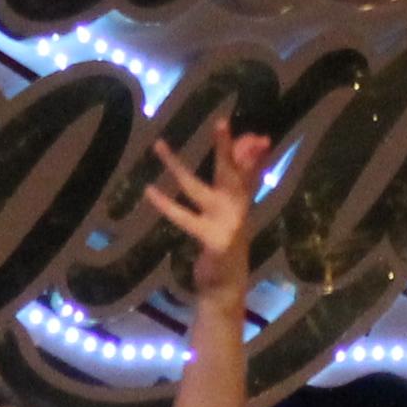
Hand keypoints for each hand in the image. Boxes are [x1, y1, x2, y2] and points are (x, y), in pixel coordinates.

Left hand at [143, 123, 273, 296]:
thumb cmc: (227, 243)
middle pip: (230, 171)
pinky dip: (166, 205)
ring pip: (196, 189)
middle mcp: (236, 208)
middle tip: (221, 121)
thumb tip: (254, 145)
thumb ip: (242, 179)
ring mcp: (225, 224)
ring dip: (176, 166)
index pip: (248, 168)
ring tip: (159, 145)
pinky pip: (184, 217)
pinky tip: (150, 190)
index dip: (249, 150)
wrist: (228, 285)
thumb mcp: (234, 211)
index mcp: (242, 200)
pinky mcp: (212, 240)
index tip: (257, 135)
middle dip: (226, 147)